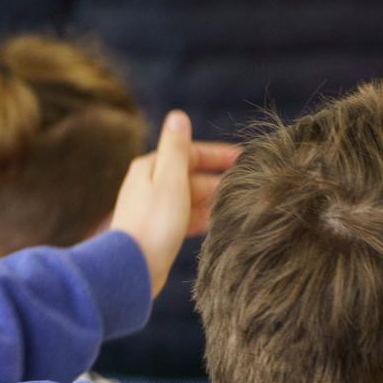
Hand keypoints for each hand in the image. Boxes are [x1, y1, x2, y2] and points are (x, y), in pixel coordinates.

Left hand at [110, 110, 242, 295]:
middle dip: (219, 180)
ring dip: (213, 200)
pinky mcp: (158, 232)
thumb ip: (177, 148)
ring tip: (240, 205)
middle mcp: (150, 185)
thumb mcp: (170, 180)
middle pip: (192, 177)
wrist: (133, 268)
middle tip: (248, 186)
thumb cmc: (154, 223)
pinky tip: (219, 225)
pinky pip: (186, 219)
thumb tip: (178, 115)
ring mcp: (154, 210)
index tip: (245, 158)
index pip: (191, 153)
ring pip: (191, 199)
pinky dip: (203, 218)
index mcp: (152, 167)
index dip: (219, 155)